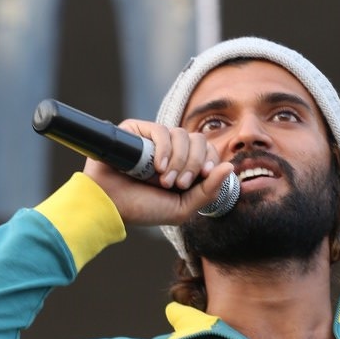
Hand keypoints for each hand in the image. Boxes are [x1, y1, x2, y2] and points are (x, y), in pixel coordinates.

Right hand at [83, 119, 234, 226]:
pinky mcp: (136, 130)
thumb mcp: (182, 207)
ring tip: (165, 180)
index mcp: (184, 166)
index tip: (203, 177)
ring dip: (179, 160)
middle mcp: (171, 150)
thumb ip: (209, 191)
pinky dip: (164, 149)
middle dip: (194, 163)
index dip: (210, 161)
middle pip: (199, 140)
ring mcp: (153, 140)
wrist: (109, 206)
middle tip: (179, 184)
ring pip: (181, 134)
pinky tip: (158, 166)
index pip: (208, 152)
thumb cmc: (142, 208)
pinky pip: (161, 130)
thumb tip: (229, 167)